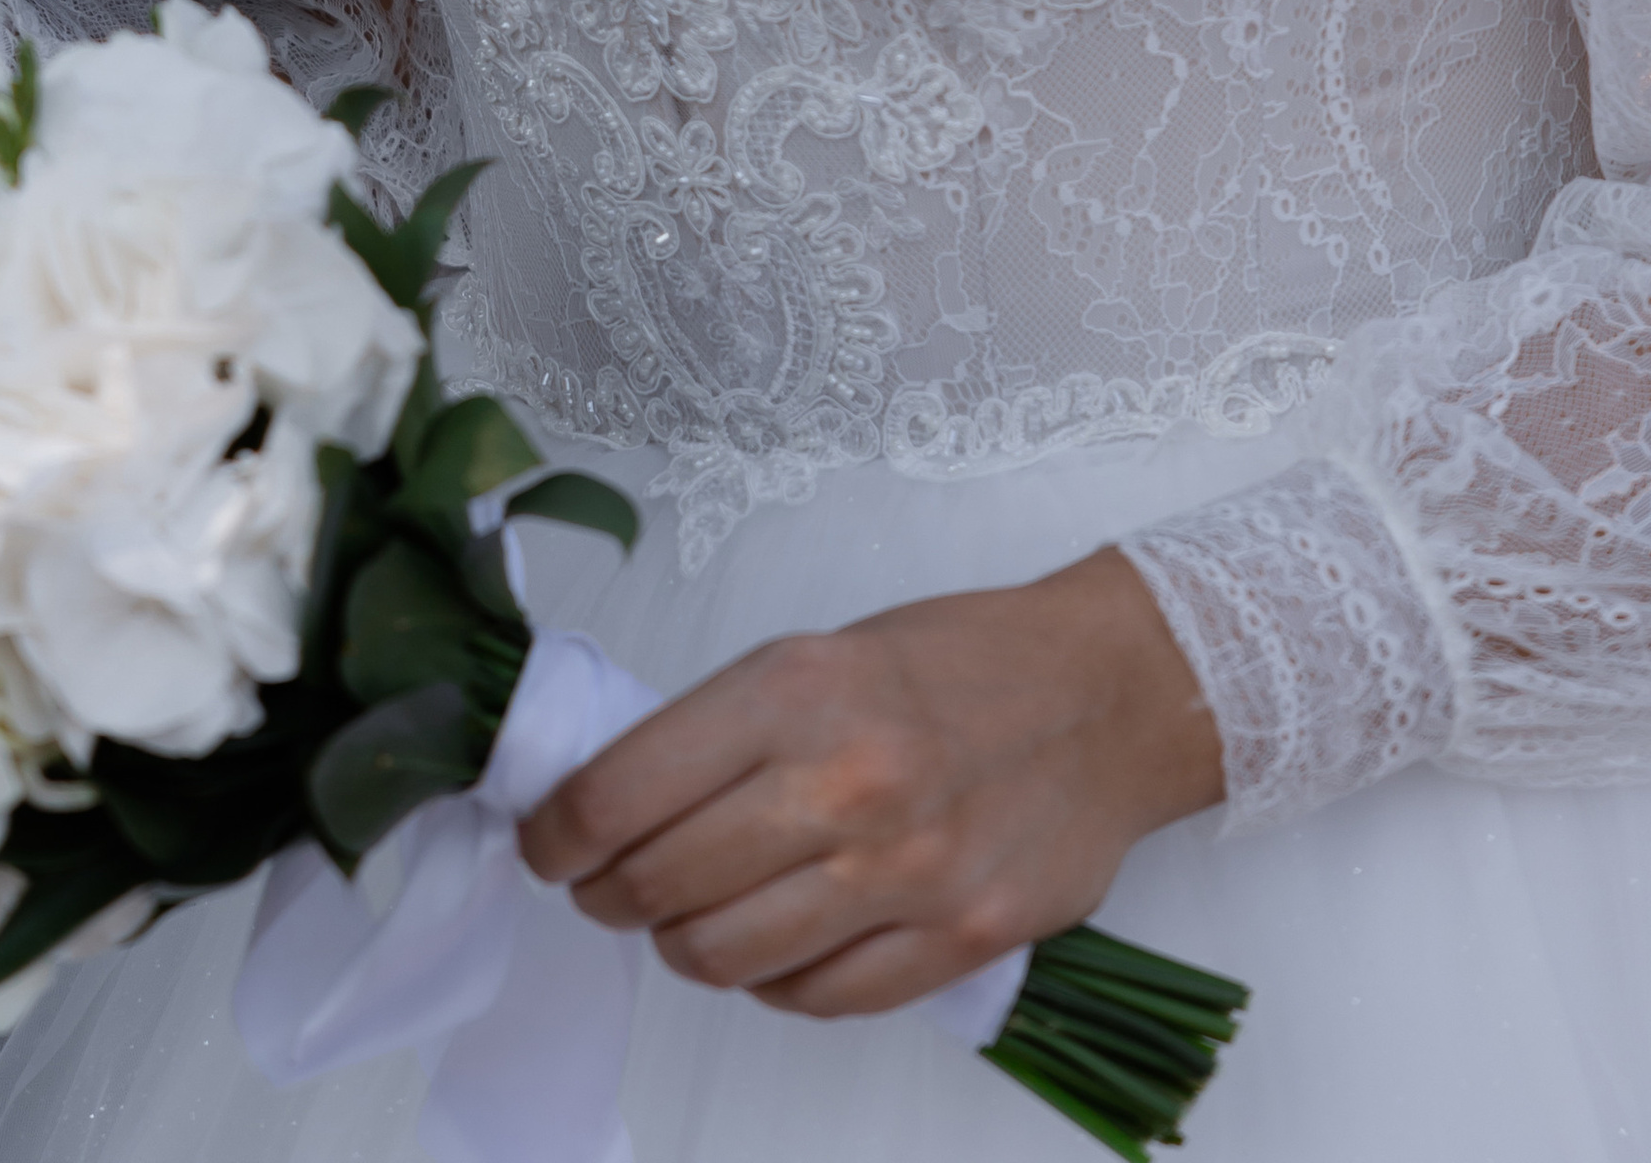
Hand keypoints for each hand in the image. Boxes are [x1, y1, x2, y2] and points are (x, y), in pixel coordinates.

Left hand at [520, 549, 1222, 1018]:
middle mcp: (844, 783)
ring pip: (727, 958)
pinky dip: (776, 983)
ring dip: (686, 946)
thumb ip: (727, 726)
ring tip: (690, 917)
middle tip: (606, 886)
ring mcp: (905, 873)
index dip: (559, 834)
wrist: (1104, 692)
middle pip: (662, 886)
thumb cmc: (956, 661)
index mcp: (795, 690)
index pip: (622, 790)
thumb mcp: (822, 652)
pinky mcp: (959, 941)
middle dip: (610, 895)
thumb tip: (614, 797)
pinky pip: (819, 999)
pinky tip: (778, 943)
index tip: (546, 845)